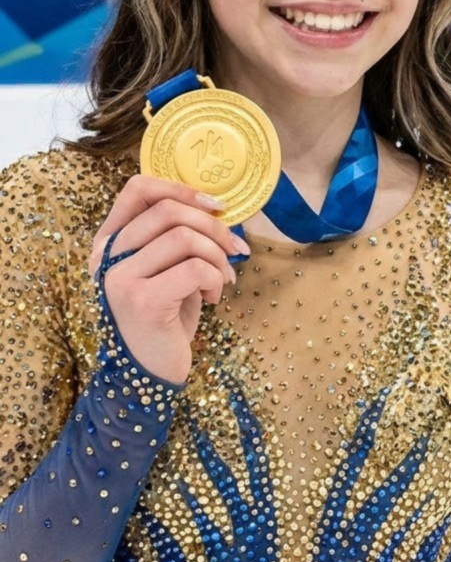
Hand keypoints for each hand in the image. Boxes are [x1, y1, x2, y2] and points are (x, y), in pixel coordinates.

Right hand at [87, 176, 246, 384]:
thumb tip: (220, 210)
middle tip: (233, 250)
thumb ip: (180, 237)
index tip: (215, 206)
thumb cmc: (166, 316)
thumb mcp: (170, 268)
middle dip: (214, 227)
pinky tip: (214, 297)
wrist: (151, 372)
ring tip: (223, 278)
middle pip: (170, 211)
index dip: (180, 188)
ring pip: (185, 237)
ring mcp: (120, 278)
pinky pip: (195, 268)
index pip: (137, 190)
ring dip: (217, 256)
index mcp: (110, 242)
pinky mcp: (142, 301)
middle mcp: (106, 257)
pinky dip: (215, 278)